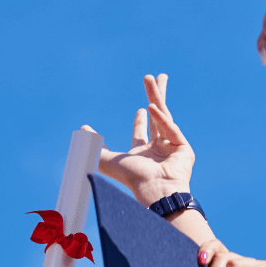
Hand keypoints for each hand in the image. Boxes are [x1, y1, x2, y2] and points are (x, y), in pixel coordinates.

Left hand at [98, 74, 194, 205]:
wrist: (153, 190)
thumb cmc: (131, 179)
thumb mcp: (107, 160)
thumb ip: (94, 145)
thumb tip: (82, 130)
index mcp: (142, 154)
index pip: (142, 132)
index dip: (140, 120)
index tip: (140, 109)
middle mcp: (158, 149)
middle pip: (157, 116)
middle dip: (155, 96)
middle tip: (153, 77)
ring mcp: (172, 148)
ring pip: (165, 115)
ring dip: (158, 95)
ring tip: (155, 77)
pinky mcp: (184, 148)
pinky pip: (170, 128)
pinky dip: (160, 118)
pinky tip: (150, 107)